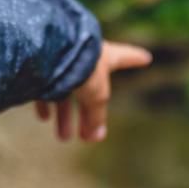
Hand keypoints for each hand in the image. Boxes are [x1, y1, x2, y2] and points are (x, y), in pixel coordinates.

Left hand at [35, 41, 152, 141]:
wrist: (50, 49)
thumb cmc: (82, 67)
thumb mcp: (96, 95)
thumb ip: (97, 116)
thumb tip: (97, 136)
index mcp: (104, 56)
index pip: (126, 57)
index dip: (135, 58)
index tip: (146, 57)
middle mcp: (84, 57)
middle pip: (88, 90)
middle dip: (87, 116)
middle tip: (87, 136)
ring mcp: (63, 60)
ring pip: (65, 93)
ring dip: (65, 117)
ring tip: (63, 138)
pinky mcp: (42, 66)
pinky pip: (46, 88)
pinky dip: (46, 104)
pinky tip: (44, 118)